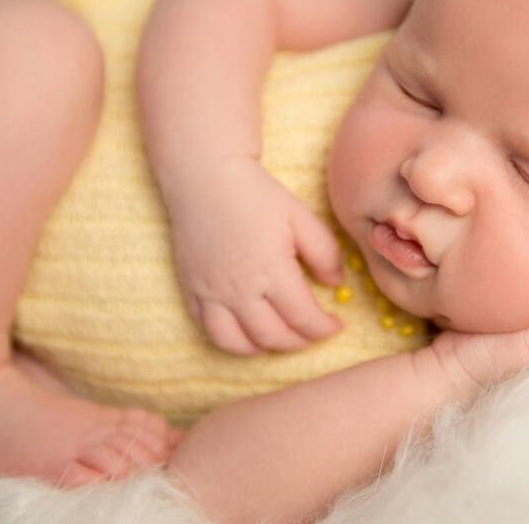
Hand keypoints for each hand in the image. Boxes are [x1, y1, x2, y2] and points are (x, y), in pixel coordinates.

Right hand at [167, 159, 343, 354]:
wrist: (206, 178)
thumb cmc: (257, 195)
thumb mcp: (301, 217)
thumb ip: (324, 252)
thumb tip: (335, 284)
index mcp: (271, 270)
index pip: (303, 317)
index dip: (324, 328)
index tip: (336, 324)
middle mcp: (239, 289)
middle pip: (274, 336)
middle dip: (301, 341)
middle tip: (313, 332)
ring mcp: (211, 293)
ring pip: (239, 344)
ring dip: (266, 348)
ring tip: (283, 337)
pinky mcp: (192, 290)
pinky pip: (210, 331)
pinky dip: (232, 341)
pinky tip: (249, 332)